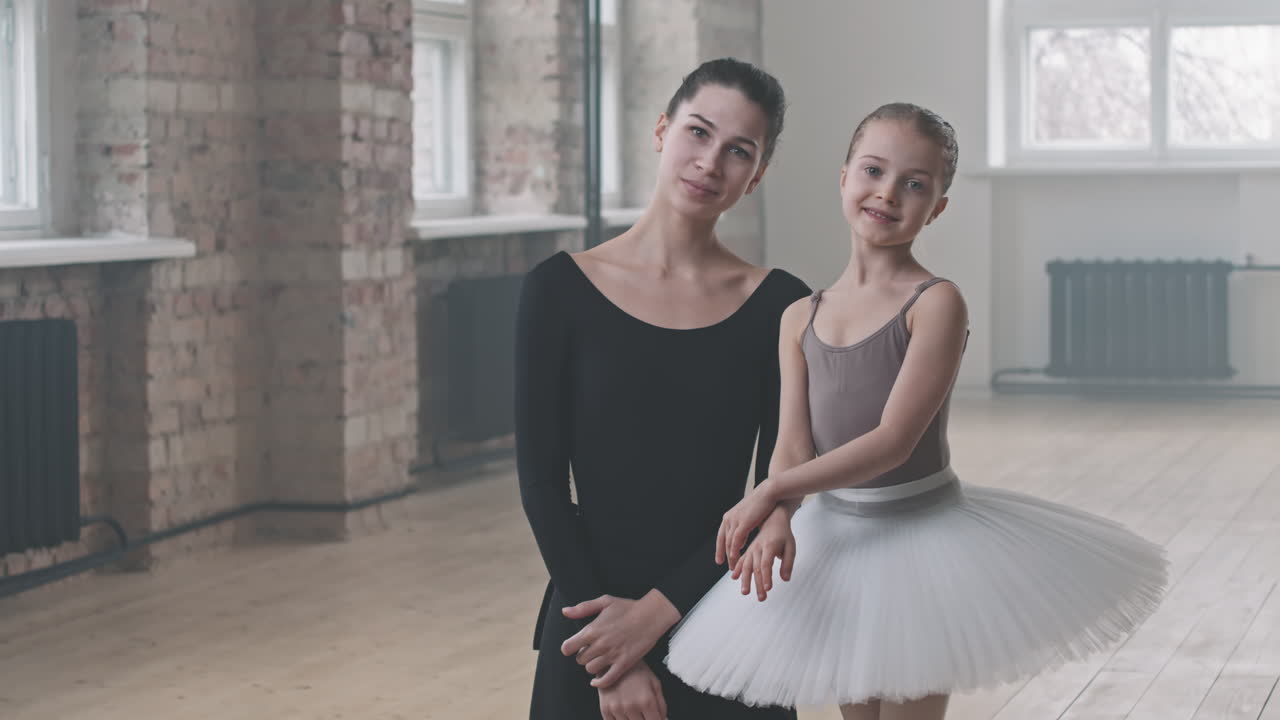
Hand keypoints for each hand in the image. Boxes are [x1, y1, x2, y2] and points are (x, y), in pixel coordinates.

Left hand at [561, 591, 680, 688]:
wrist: (651, 616)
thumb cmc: (628, 607)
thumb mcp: (604, 602)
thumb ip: (583, 608)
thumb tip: (565, 612)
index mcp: (592, 630)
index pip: (568, 647)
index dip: (569, 647)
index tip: (574, 646)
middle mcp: (600, 644)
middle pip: (580, 660)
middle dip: (583, 655)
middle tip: (592, 650)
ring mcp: (612, 655)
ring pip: (590, 670)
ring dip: (593, 665)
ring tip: (599, 659)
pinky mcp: (624, 664)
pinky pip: (606, 680)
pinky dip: (599, 682)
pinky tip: (598, 679)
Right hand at [598, 661, 667, 719]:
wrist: (614, 659)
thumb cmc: (637, 671)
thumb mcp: (655, 683)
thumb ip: (662, 705)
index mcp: (646, 700)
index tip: (655, 718)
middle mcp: (631, 706)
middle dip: (645, 719)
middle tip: (644, 713)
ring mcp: (616, 709)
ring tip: (634, 711)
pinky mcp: (605, 709)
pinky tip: (624, 713)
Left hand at [715, 480, 778, 569]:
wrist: (768, 493)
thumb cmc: (761, 503)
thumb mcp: (748, 515)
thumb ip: (743, 525)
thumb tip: (742, 534)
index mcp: (729, 516)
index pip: (721, 536)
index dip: (719, 549)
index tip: (719, 560)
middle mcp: (729, 519)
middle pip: (723, 541)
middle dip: (725, 555)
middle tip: (729, 566)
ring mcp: (734, 521)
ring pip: (728, 543)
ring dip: (730, 556)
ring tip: (733, 566)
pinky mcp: (742, 523)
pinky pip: (735, 540)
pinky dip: (735, 550)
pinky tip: (737, 557)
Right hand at [732, 504, 795, 600]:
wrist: (772, 519)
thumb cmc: (784, 535)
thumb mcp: (791, 547)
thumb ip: (788, 563)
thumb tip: (785, 579)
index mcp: (770, 545)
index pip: (766, 563)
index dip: (766, 576)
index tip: (768, 588)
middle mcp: (758, 547)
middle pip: (756, 567)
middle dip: (757, 584)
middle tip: (761, 598)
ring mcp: (752, 549)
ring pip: (746, 565)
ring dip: (745, 579)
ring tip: (745, 592)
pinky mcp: (749, 550)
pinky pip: (741, 560)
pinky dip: (737, 569)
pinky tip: (734, 577)